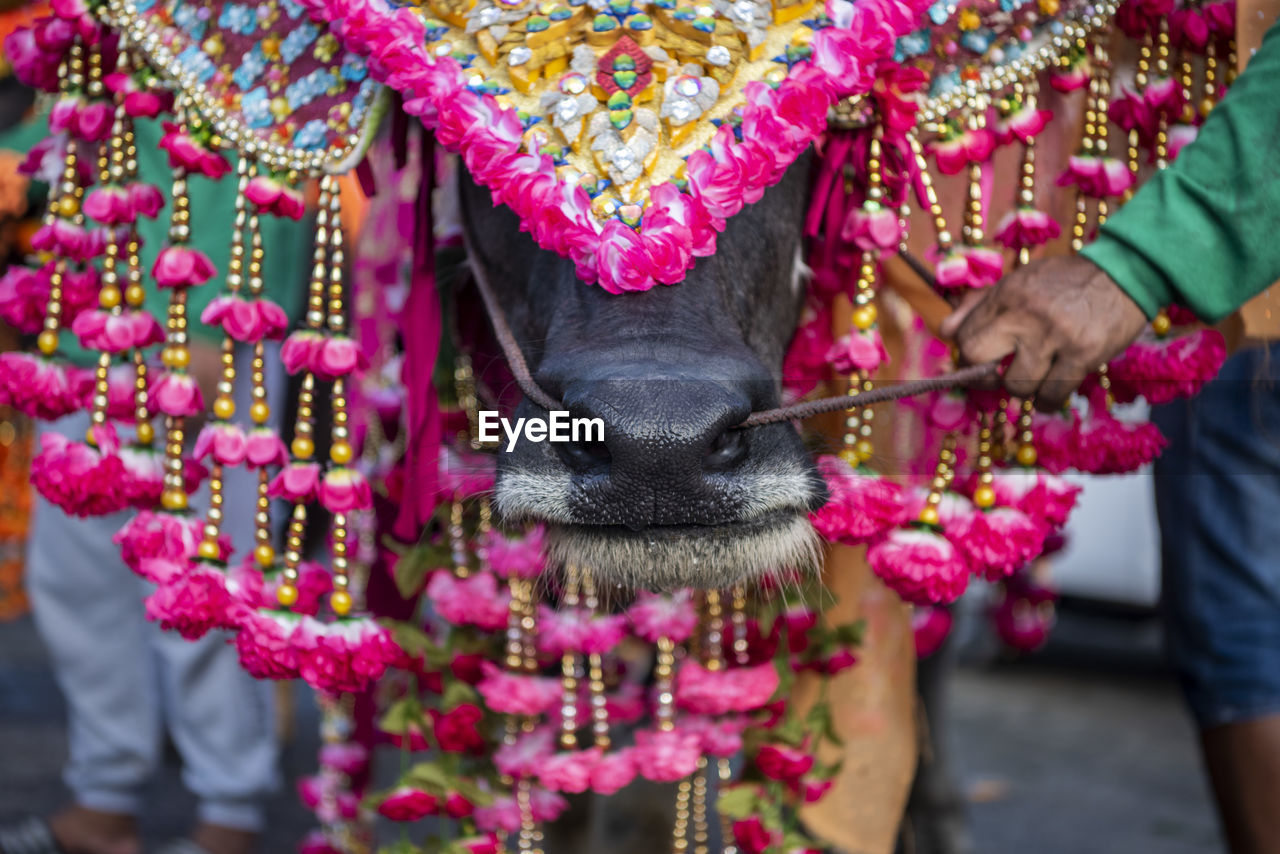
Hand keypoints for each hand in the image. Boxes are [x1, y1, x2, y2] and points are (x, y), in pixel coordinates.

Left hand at [940, 255, 1148, 410]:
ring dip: (1025, 389)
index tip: (985, 360)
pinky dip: (1048, 400)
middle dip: (988, 376)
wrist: (1125, 272)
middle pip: (980, 362)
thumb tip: (945, 331)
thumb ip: (980, 306)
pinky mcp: (1083, 354)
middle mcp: (1025, 315)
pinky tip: (1052, 389)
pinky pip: (1052, 395)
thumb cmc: (1066, 281)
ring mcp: (1054, 336)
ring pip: (1018, 386)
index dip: (970, 356)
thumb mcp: (1019, 281)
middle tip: (1004, 373)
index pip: (966, 339)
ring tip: (1038, 375)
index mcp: (1006, 295)